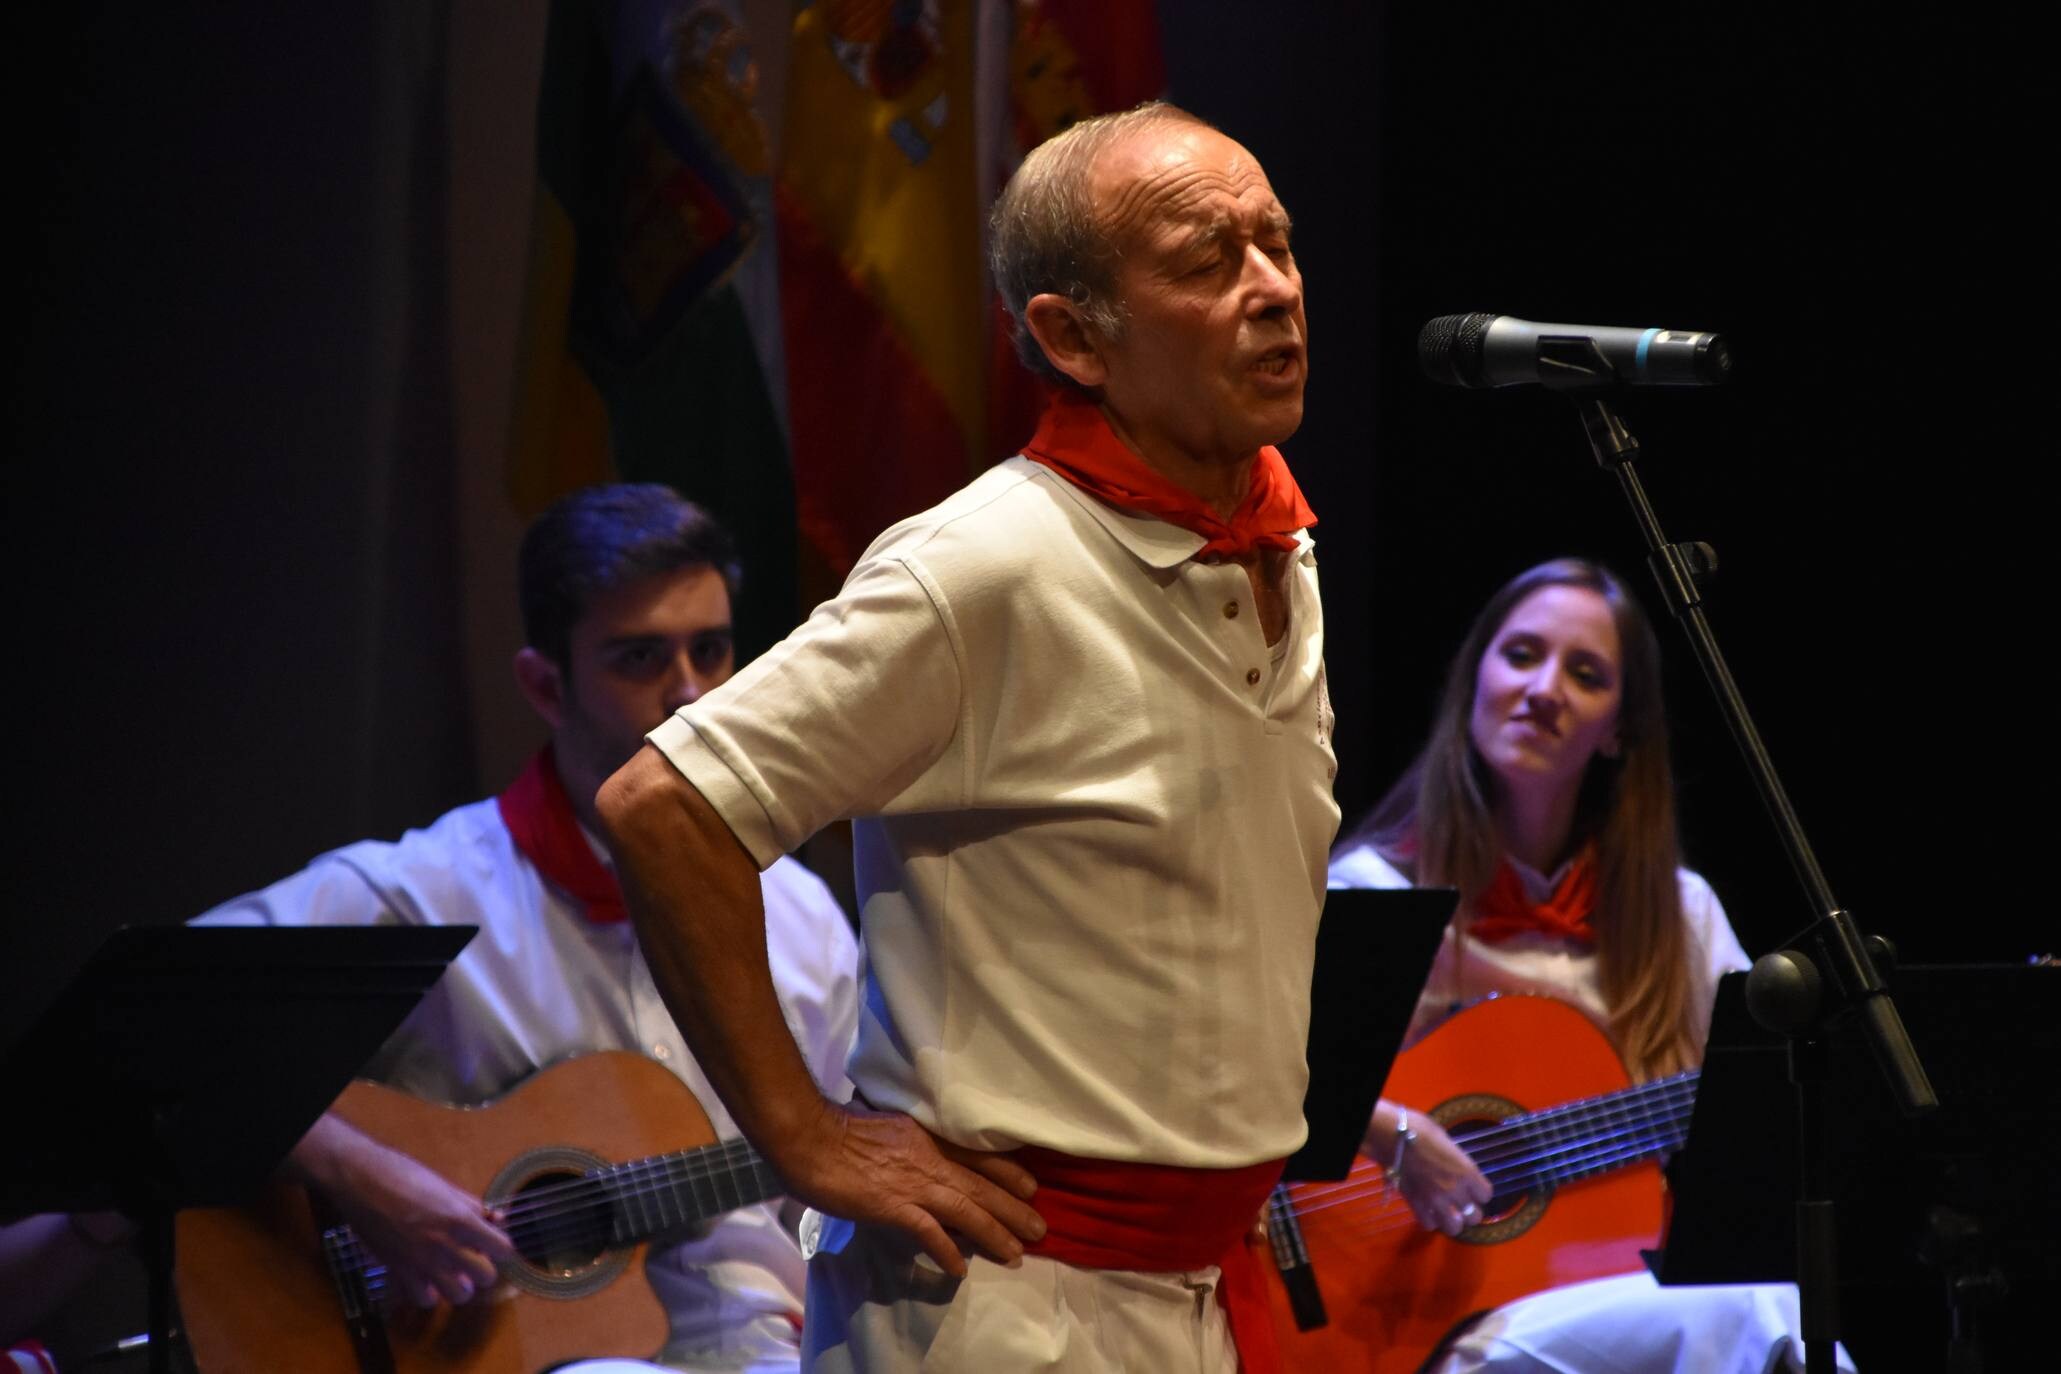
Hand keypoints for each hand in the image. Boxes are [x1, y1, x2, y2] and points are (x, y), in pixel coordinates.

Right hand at [329, 1140, 515, 1308]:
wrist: (361, 1181)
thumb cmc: (403, 1175)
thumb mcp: (444, 1186)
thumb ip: (471, 1206)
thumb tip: (495, 1218)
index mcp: (461, 1219)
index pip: (503, 1248)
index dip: (501, 1246)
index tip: (493, 1242)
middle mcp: (445, 1245)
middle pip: (486, 1277)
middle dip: (484, 1268)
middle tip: (473, 1257)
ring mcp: (422, 1262)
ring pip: (459, 1295)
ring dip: (460, 1285)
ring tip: (453, 1272)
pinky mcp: (399, 1271)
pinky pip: (424, 1299)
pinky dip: (429, 1293)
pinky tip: (426, 1278)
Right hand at [771, 1100, 1044, 1277]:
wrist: (811, 1138)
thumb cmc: (841, 1128)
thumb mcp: (889, 1125)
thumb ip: (911, 1140)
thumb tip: (920, 1150)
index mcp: (928, 1137)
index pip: (977, 1154)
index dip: (1007, 1172)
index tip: (1031, 1186)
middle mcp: (929, 1159)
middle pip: (981, 1186)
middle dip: (1013, 1209)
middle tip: (1040, 1228)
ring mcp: (913, 1183)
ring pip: (966, 1210)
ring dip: (994, 1233)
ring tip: (1017, 1253)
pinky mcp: (893, 1206)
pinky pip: (928, 1232)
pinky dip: (947, 1250)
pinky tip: (960, 1268)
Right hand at [1387, 1112, 1492, 1237]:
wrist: (1393, 1136)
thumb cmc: (1420, 1130)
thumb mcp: (1447, 1141)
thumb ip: (1456, 1159)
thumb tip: (1455, 1165)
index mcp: (1466, 1171)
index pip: (1486, 1195)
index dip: (1480, 1192)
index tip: (1473, 1188)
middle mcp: (1455, 1190)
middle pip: (1474, 1216)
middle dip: (1470, 1211)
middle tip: (1461, 1203)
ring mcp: (1435, 1200)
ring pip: (1454, 1227)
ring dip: (1452, 1221)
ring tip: (1447, 1212)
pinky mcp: (1416, 1205)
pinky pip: (1429, 1224)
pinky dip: (1430, 1220)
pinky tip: (1428, 1210)